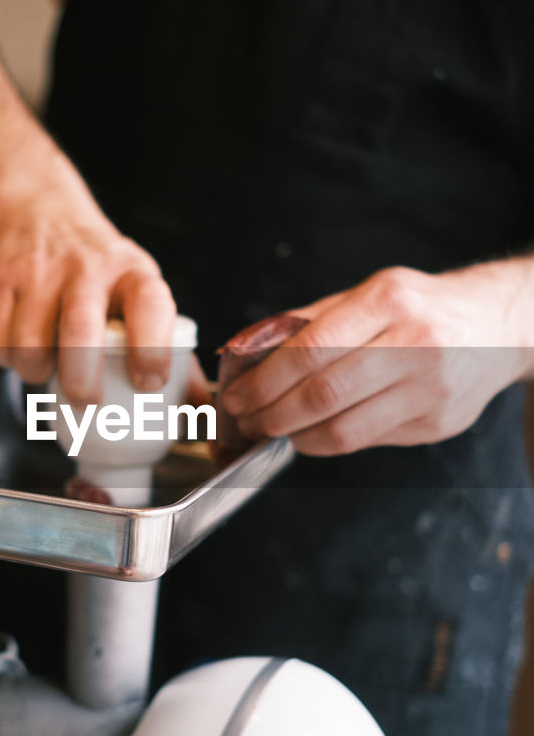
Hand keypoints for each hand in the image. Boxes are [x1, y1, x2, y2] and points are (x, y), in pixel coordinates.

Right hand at [0, 142, 175, 402]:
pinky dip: (6, 358)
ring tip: (48, 365)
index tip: (148, 382)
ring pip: (30, 344)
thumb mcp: (140, 290)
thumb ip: (172, 350)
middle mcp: (86, 268)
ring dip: (37, 371)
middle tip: (88, 401)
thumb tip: (200, 409)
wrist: (36, 208)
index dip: (151, 349)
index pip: (150, 305)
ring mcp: (38, 272)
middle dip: (81, 378)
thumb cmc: (98, 267)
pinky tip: (20, 346)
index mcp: (132, 273)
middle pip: (81, 330)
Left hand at [221, 262, 533, 455]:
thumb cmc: (420, 307)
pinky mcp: (439, 423)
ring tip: (276, 430)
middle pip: (323, 395)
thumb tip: (244, 350)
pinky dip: (332, 441)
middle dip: (271, 415)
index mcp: (387, 300)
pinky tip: (316, 432)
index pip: (309, 350)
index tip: (237, 396)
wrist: (497, 325)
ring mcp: (430, 388)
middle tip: (248, 420)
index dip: (263, 381)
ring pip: (344, 430)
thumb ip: (308, 321)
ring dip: (296, 437)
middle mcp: (414, 342)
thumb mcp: (368, 294)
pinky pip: (369, 441)